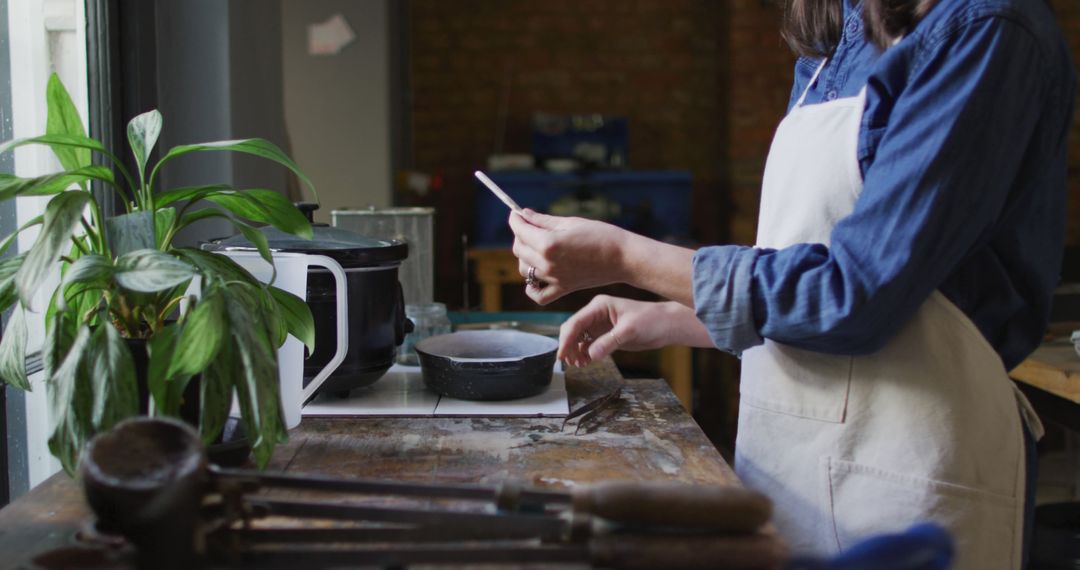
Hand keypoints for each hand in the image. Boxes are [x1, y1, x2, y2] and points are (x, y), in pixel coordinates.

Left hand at [509, 209, 628, 304]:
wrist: (623, 258)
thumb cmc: (601, 235)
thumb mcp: (571, 222)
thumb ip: (544, 221)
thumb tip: (524, 214)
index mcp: (549, 244)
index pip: (520, 230)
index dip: (515, 219)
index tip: (515, 214)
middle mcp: (547, 264)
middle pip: (519, 249)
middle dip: (520, 235)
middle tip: (530, 226)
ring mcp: (554, 279)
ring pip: (524, 269)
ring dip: (525, 256)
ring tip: (537, 246)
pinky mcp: (562, 289)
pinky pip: (537, 294)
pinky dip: (531, 287)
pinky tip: (536, 275)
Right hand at [558, 295, 713, 367]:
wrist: (666, 325)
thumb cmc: (651, 320)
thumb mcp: (630, 330)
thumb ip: (609, 342)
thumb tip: (590, 355)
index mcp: (599, 306)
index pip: (576, 322)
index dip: (566, 339)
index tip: (562, 354)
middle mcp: (596, 314)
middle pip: (573, 330)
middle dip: (568, 346)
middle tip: (568, 363)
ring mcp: (600, 325)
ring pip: (578, 339)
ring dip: (575, 351)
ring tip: (579, 365)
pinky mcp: (605, 335)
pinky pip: (588, 345)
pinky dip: (584, 354)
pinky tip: (586, 362)